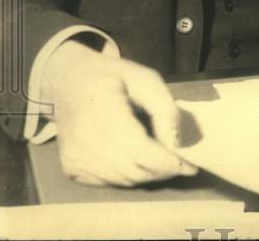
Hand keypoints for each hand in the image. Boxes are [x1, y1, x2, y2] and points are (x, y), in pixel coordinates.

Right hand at [41, 40, 197, 186]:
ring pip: (123, 181)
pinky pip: (109, 182)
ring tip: (161, 160)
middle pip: (134, 171)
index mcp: (101, 110)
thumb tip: (175, 145)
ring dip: (147, 174)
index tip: (191, 166)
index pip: (139, 150)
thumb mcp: (145, 79)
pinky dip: (129, 176)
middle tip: (182, 164)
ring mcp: (74, 158)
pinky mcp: (71, 169)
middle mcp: (83, 140)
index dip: (168, 162)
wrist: (67, 81)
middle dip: (163, 171)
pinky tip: (136, 159)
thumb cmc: (112, 76)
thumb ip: (164, 109)